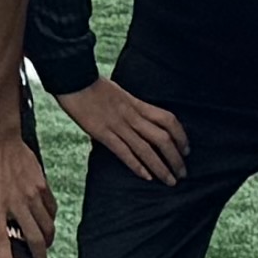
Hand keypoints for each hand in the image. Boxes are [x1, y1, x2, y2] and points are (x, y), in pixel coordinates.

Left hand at [0, 127, 54, 257]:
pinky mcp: (41, 184)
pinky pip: (51, 208)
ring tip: (45, 247)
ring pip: (46, 226)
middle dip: (38, 256)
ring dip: (47, 240)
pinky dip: (51, 219)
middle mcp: (17, 204)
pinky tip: (48, 222)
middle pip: (33, 239)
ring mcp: (31, 194)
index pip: (1, 240)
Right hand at [56, 79, 190, 185]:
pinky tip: (146, 177)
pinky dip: (136, 165)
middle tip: (182, 172)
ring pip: (146, 149)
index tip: (186, 149)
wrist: (71, 77)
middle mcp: (131, 115)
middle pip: (162, 138)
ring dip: (161, 167)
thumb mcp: (118, 93)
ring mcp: (117, 124)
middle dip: (175, 158)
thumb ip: (129, 107)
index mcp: (136, 103)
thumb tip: (137, 120)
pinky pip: (123, 152)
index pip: (168, 120)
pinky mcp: (102, 132)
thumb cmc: (91, 84)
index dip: (181, 136)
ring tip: (170, 181)